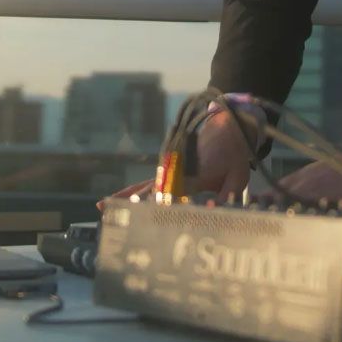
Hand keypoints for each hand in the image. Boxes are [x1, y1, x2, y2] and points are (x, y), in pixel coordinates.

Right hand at [101, 108, 256, 207]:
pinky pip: (150, 180)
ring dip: (126, 195)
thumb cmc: (235, 153)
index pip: (171, 193)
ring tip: (103, 205)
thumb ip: (228, 195)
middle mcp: (176, 170)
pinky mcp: (170, 167)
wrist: (228, 125)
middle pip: (150, 188)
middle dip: (129, 200)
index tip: (139, 216)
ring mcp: (170, 167)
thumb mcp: (237, 175)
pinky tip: (121, 199)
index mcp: (192, 173)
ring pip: (145, 183)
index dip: (157, 205)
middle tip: (105, 208)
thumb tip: (217, 212)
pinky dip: (134, 190)